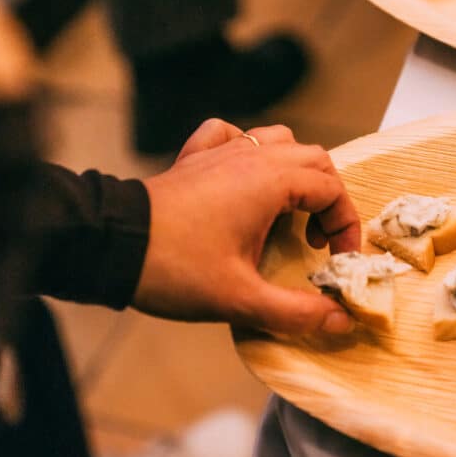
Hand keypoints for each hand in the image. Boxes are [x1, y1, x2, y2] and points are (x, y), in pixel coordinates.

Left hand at [134, 119, 360, 334]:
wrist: (111, 245)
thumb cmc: (175, 268)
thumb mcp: (241, 299)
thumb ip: (296, 312)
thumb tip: (340, 321)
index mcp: (270, 181)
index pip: (331, 190)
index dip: (344, 225)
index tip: (337, 259)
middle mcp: (251, 156)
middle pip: (313, 159)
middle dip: (327, 198)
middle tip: (318, 240)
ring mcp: (221, 152)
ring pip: (277, 140)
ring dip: (295, 171)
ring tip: (289, 211)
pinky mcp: (194, 159)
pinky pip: (231, 136)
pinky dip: (247, 149)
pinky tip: (243, 178)